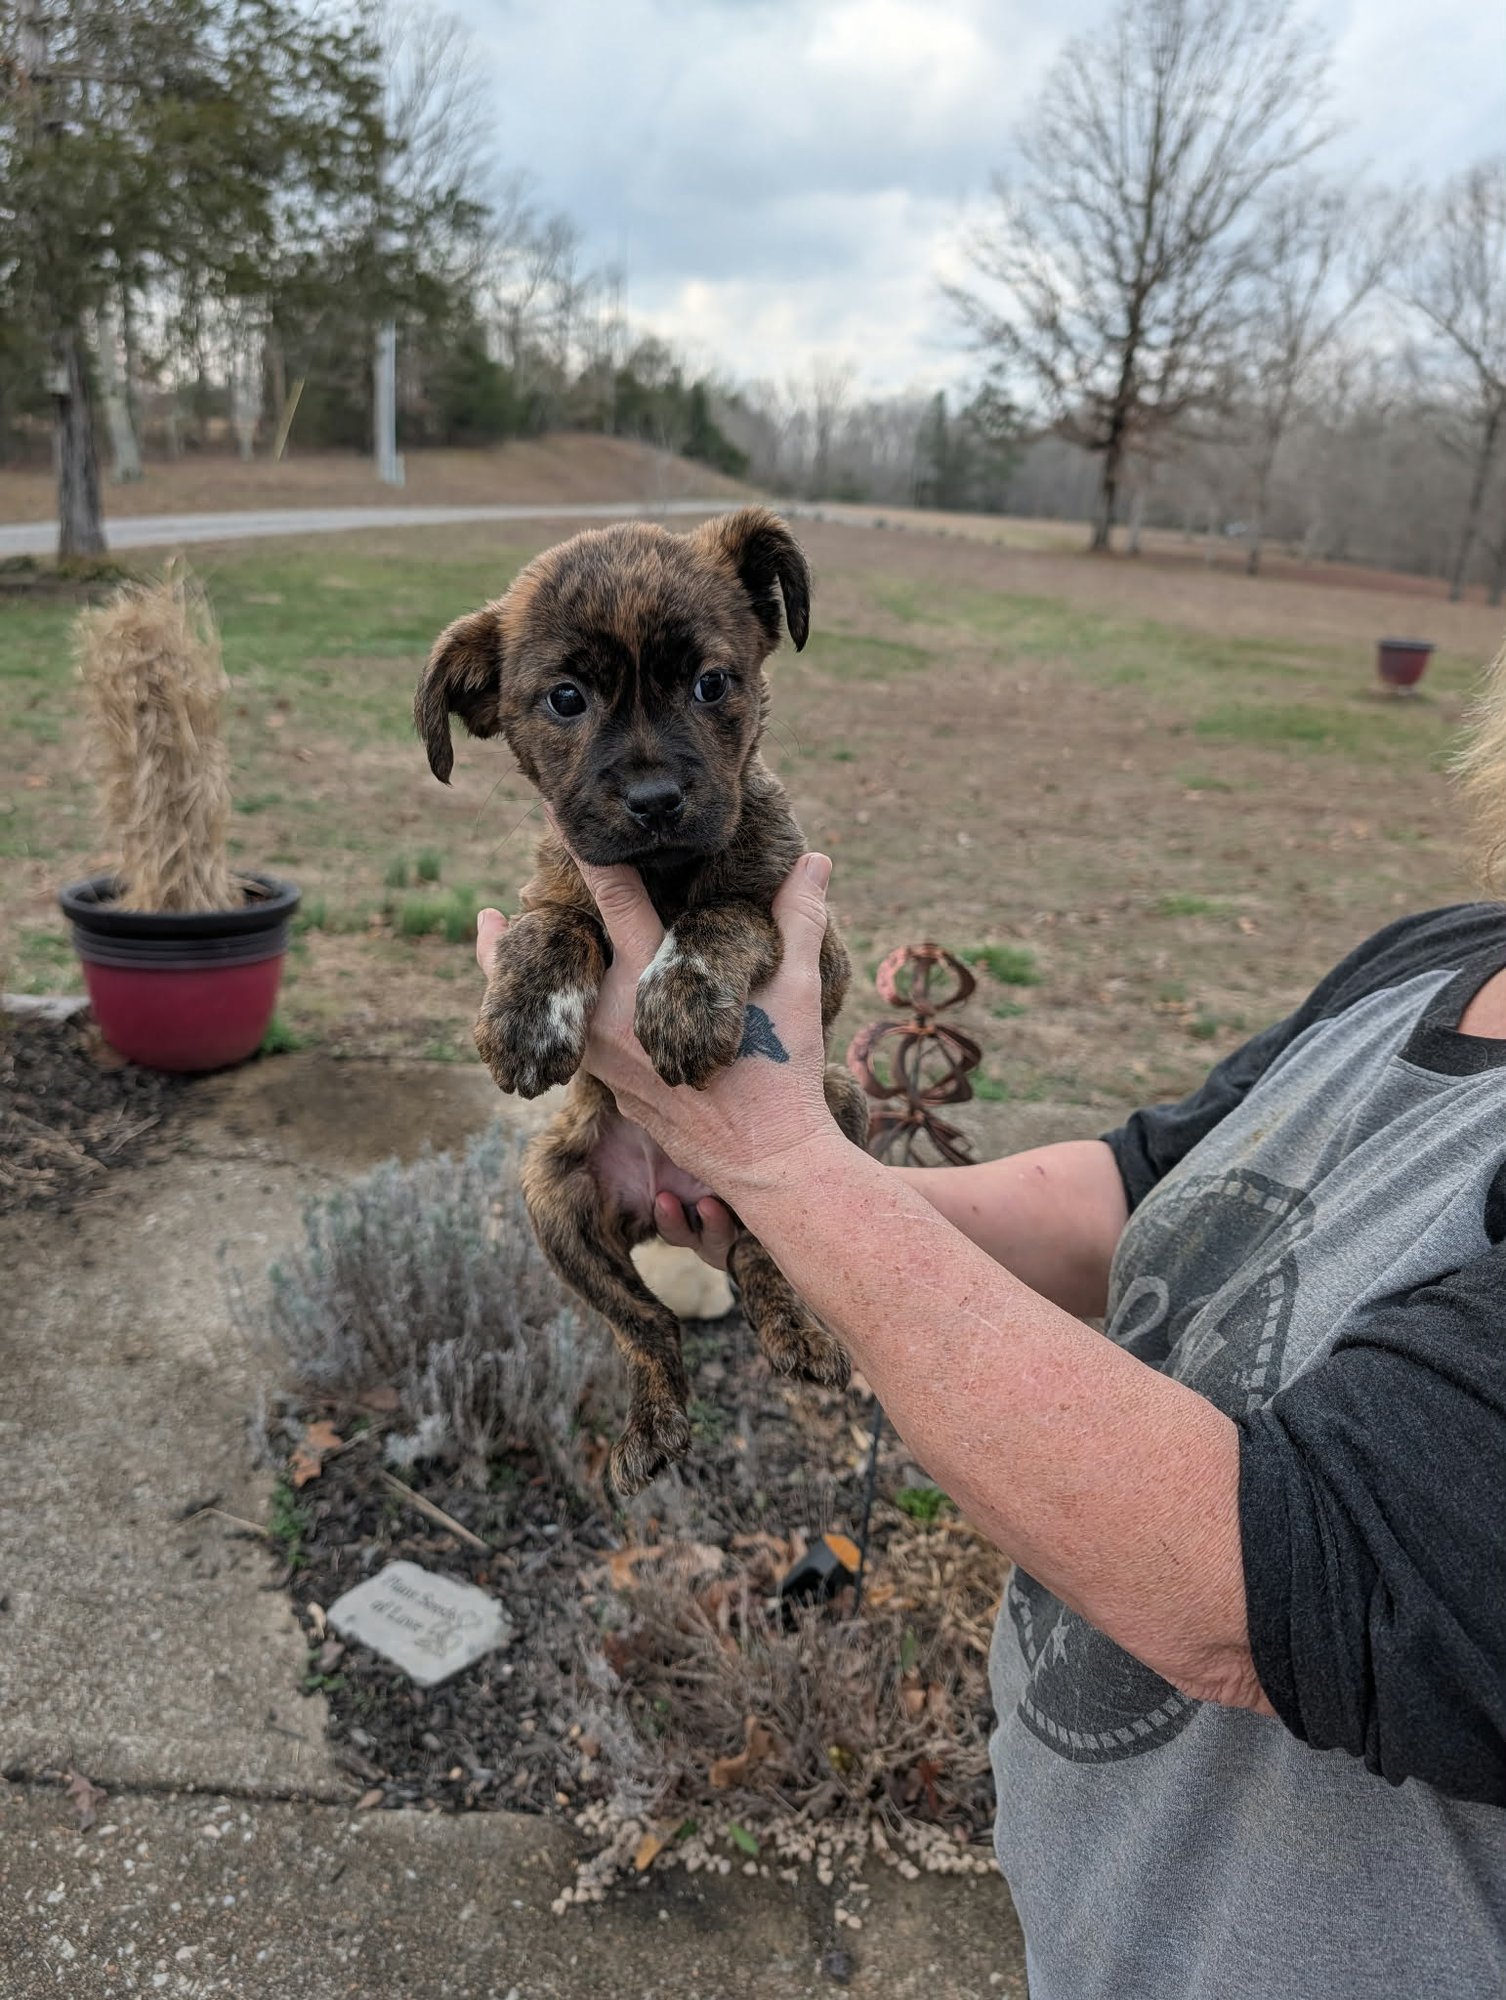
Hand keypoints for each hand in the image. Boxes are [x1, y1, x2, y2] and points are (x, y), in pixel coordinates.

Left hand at [476, 852, 844, 1244]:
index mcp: (653, 978)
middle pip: (548, 965)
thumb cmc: (784, 1071)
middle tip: (486, 916)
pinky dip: (566, 1030)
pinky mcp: (610, 1093)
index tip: (552, 813)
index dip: (582, 850)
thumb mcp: (798, 989)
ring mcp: (605, 1061)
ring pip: (553, 1014)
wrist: (769, 1163)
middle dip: (511, 940)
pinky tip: (566, 1022)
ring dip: (525, 994)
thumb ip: (798, 917)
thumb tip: (817, 860)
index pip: (611, 895)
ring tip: (499, 973)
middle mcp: (614, 1016)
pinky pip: (577, 1051)